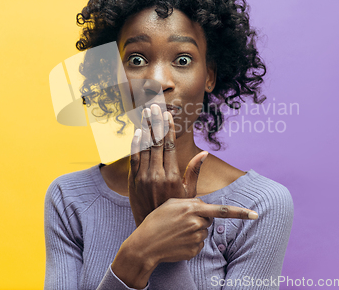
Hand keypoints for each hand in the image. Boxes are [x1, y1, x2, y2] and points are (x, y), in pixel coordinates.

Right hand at [112, 198, 257, 287]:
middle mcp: (197, 222)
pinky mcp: (194, 250)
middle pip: (209, 219)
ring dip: (194, 230)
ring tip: (176, 231)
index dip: (241, 212)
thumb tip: (204, 203)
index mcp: (193, 207)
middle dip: (200, 219)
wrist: (145, 245)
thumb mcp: (172, 202)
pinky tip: (178, 241)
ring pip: (203, 231)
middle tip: (180, 221)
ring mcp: (196, 238)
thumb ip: (191, 200)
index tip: (255, 215)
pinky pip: (198, 244)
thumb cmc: (156, 220)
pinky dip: (190, 242)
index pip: (223, 210)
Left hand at [128, 104, 207, 225]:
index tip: (168, 115)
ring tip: (146, 113)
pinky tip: (138, 132)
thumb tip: (204, 153)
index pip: (170, 146)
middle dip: (156, 123)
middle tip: (155, 106)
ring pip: (144, 148)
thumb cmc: (175, 210)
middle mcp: (157, 175)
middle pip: (156, 143)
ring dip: (145, 129)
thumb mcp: (189, 193)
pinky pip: (134, 159)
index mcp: (172, 176)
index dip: (168, 129)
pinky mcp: (133, 181)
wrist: (153, 232)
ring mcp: (143, 178)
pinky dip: (135, 145)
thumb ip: (194, 171)